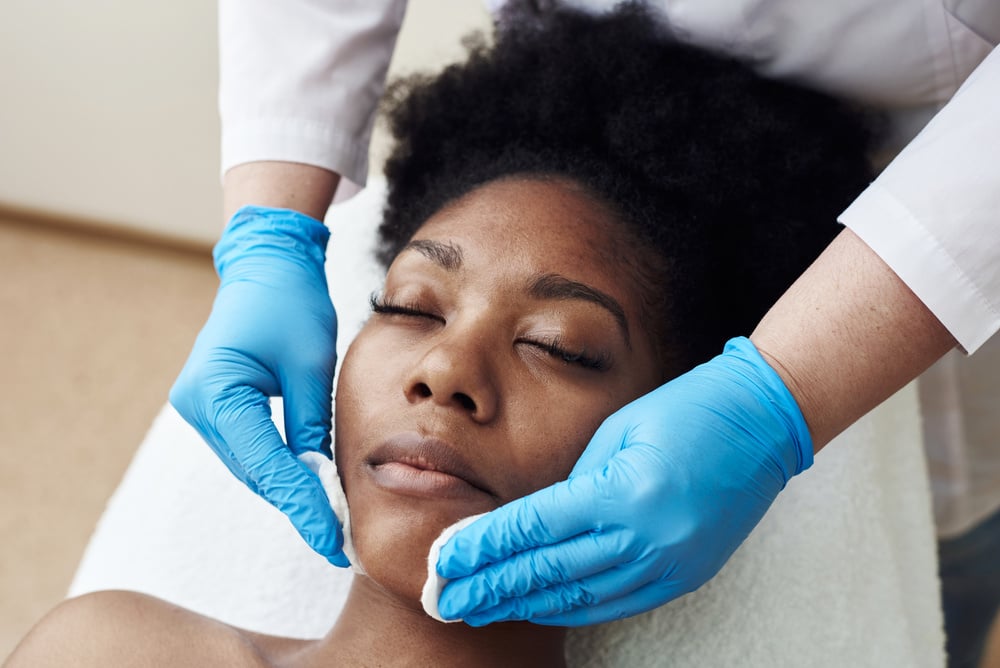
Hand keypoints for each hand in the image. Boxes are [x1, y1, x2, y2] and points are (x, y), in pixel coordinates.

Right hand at [170, 205, 346, 565]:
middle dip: (297, 504)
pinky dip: (278, 467)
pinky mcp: (215, 407)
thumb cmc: (291, 303)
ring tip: (330, 520)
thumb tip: (320, 480)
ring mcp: (201, 408)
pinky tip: (308, 485)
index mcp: (218, 392)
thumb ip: (312, 425)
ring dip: (288, 489)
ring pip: (251, 465)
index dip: (301, 506)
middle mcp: (198, 406)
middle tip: (337, 541)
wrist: (266, 266)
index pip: (266, 464)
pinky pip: (250, 448)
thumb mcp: (312, 365)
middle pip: (255, 471)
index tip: (331, 543)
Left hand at [435, 337, 811, 624]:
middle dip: (489, 587)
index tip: (442, 559)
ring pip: (579, 596)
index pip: (533, 528)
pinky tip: (538, 608)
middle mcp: (646, 537)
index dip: (482, 547)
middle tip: (442, 599)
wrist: (762, 421)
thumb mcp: (617, 434)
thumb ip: (574, 483)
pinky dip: (571, 608)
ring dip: (523, 604)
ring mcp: (669, 563)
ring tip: (477, 609)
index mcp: (624, 491)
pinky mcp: (684, 576)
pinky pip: (616, 603)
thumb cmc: (685, 410)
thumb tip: (529, 522)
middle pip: (548, 571)